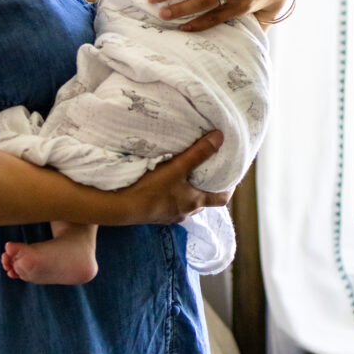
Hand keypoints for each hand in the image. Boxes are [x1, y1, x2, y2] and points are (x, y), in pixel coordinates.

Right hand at [113, 131, 229, 223]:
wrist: (121, 207)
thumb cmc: (151, 189)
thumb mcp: (177, 167)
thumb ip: (199, 153)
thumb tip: (220, 137)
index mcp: (195, 202)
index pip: (221, 199)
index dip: (229, 188)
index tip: (232, 177)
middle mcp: (185, 212)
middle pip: (204, 201)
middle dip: (208, 188)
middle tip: (209, 171)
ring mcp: (170, 215)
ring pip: (187, 203)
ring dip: (190, 192)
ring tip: (187, 175)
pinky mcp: (156, 215)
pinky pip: (171, 205)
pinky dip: (174, 195)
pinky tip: (165, 185)